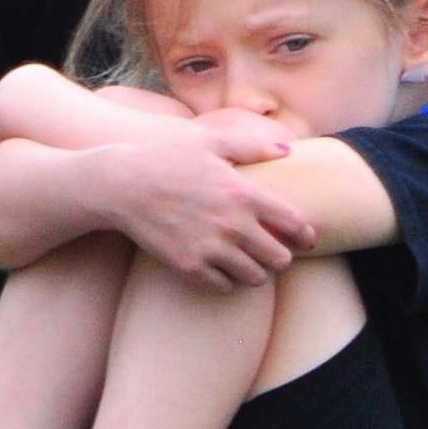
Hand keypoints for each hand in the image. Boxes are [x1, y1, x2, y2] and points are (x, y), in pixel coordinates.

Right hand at [100, 121, 310, 291]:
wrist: (121, 184)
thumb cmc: (166, 157)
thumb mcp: (209, 141)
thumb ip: (252, 145)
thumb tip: (288, 149)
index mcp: (243, 193)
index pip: (295, 224)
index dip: (306, 235)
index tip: (306, 238)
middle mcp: (232, 225)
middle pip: (279, 259)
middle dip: (280, 256)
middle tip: (271, 251)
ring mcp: (211, 248)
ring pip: (255, 278)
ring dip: (256, 271)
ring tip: (247, 262)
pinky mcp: (189, 266)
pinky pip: (224, 287)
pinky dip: (228, 281)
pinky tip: (221, 268)